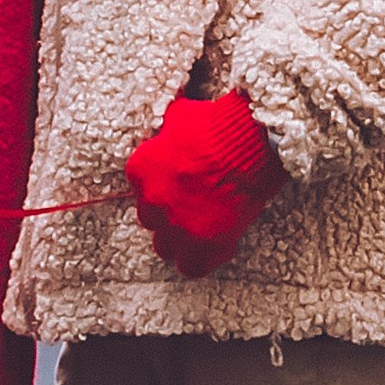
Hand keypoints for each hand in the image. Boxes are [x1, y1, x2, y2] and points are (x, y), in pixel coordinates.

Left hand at [125, 92, 284, 279]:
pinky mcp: (203, 245)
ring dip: (179, 240)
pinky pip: (191, 267)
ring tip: (198, 230)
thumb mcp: (179, 118)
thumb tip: (172, 132)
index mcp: (140, 170)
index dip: (159, 187)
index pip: (140, 188)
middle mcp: (152, 201)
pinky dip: (199, 261)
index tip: (175, 185)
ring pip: (165, 247)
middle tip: (188, 206)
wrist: (245, 144)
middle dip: (166, 214)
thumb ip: (168, 134)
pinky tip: (211, 249)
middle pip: (150, 219)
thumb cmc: (215, 126)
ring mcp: (176, 226)